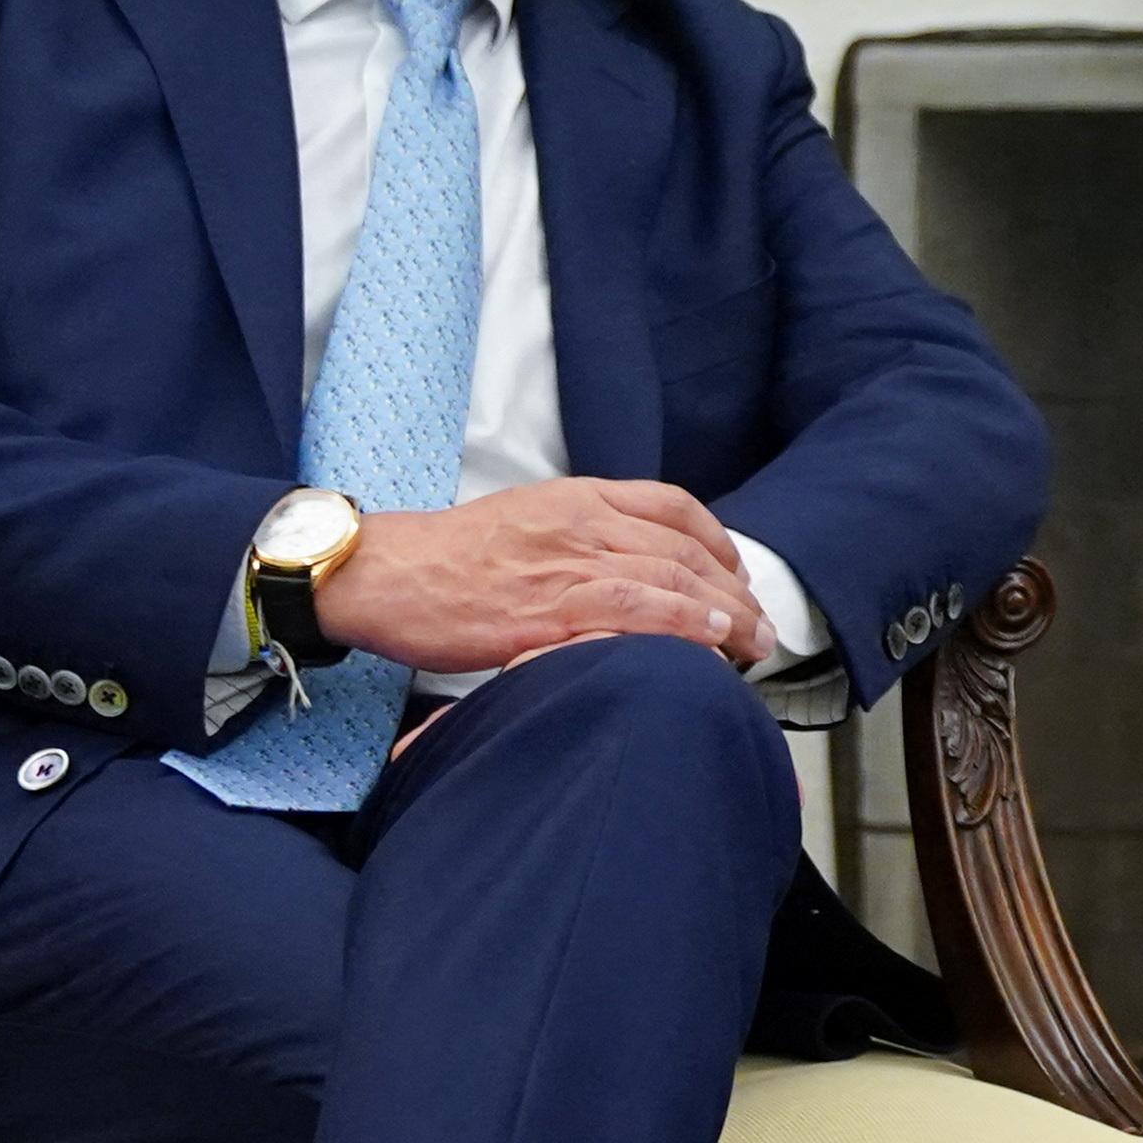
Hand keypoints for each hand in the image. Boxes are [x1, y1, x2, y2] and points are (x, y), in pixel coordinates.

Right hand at [318, 478, 771, 671]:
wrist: (382, 571)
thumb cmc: (442, 558)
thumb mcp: (521, 520)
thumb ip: (574, 534)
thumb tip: (619, 563)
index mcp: (576, 497)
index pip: (672, 506)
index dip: (717, 540)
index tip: (737, 573)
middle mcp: (582, 523)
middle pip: (685, 549)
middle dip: (733, 590)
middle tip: (759, 625)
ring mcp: (568, 564)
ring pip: (671, 580)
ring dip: (723, 615)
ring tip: (751, 645)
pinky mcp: (549, 610)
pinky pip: (633, 613)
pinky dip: (680, 626)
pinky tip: (708, 644)